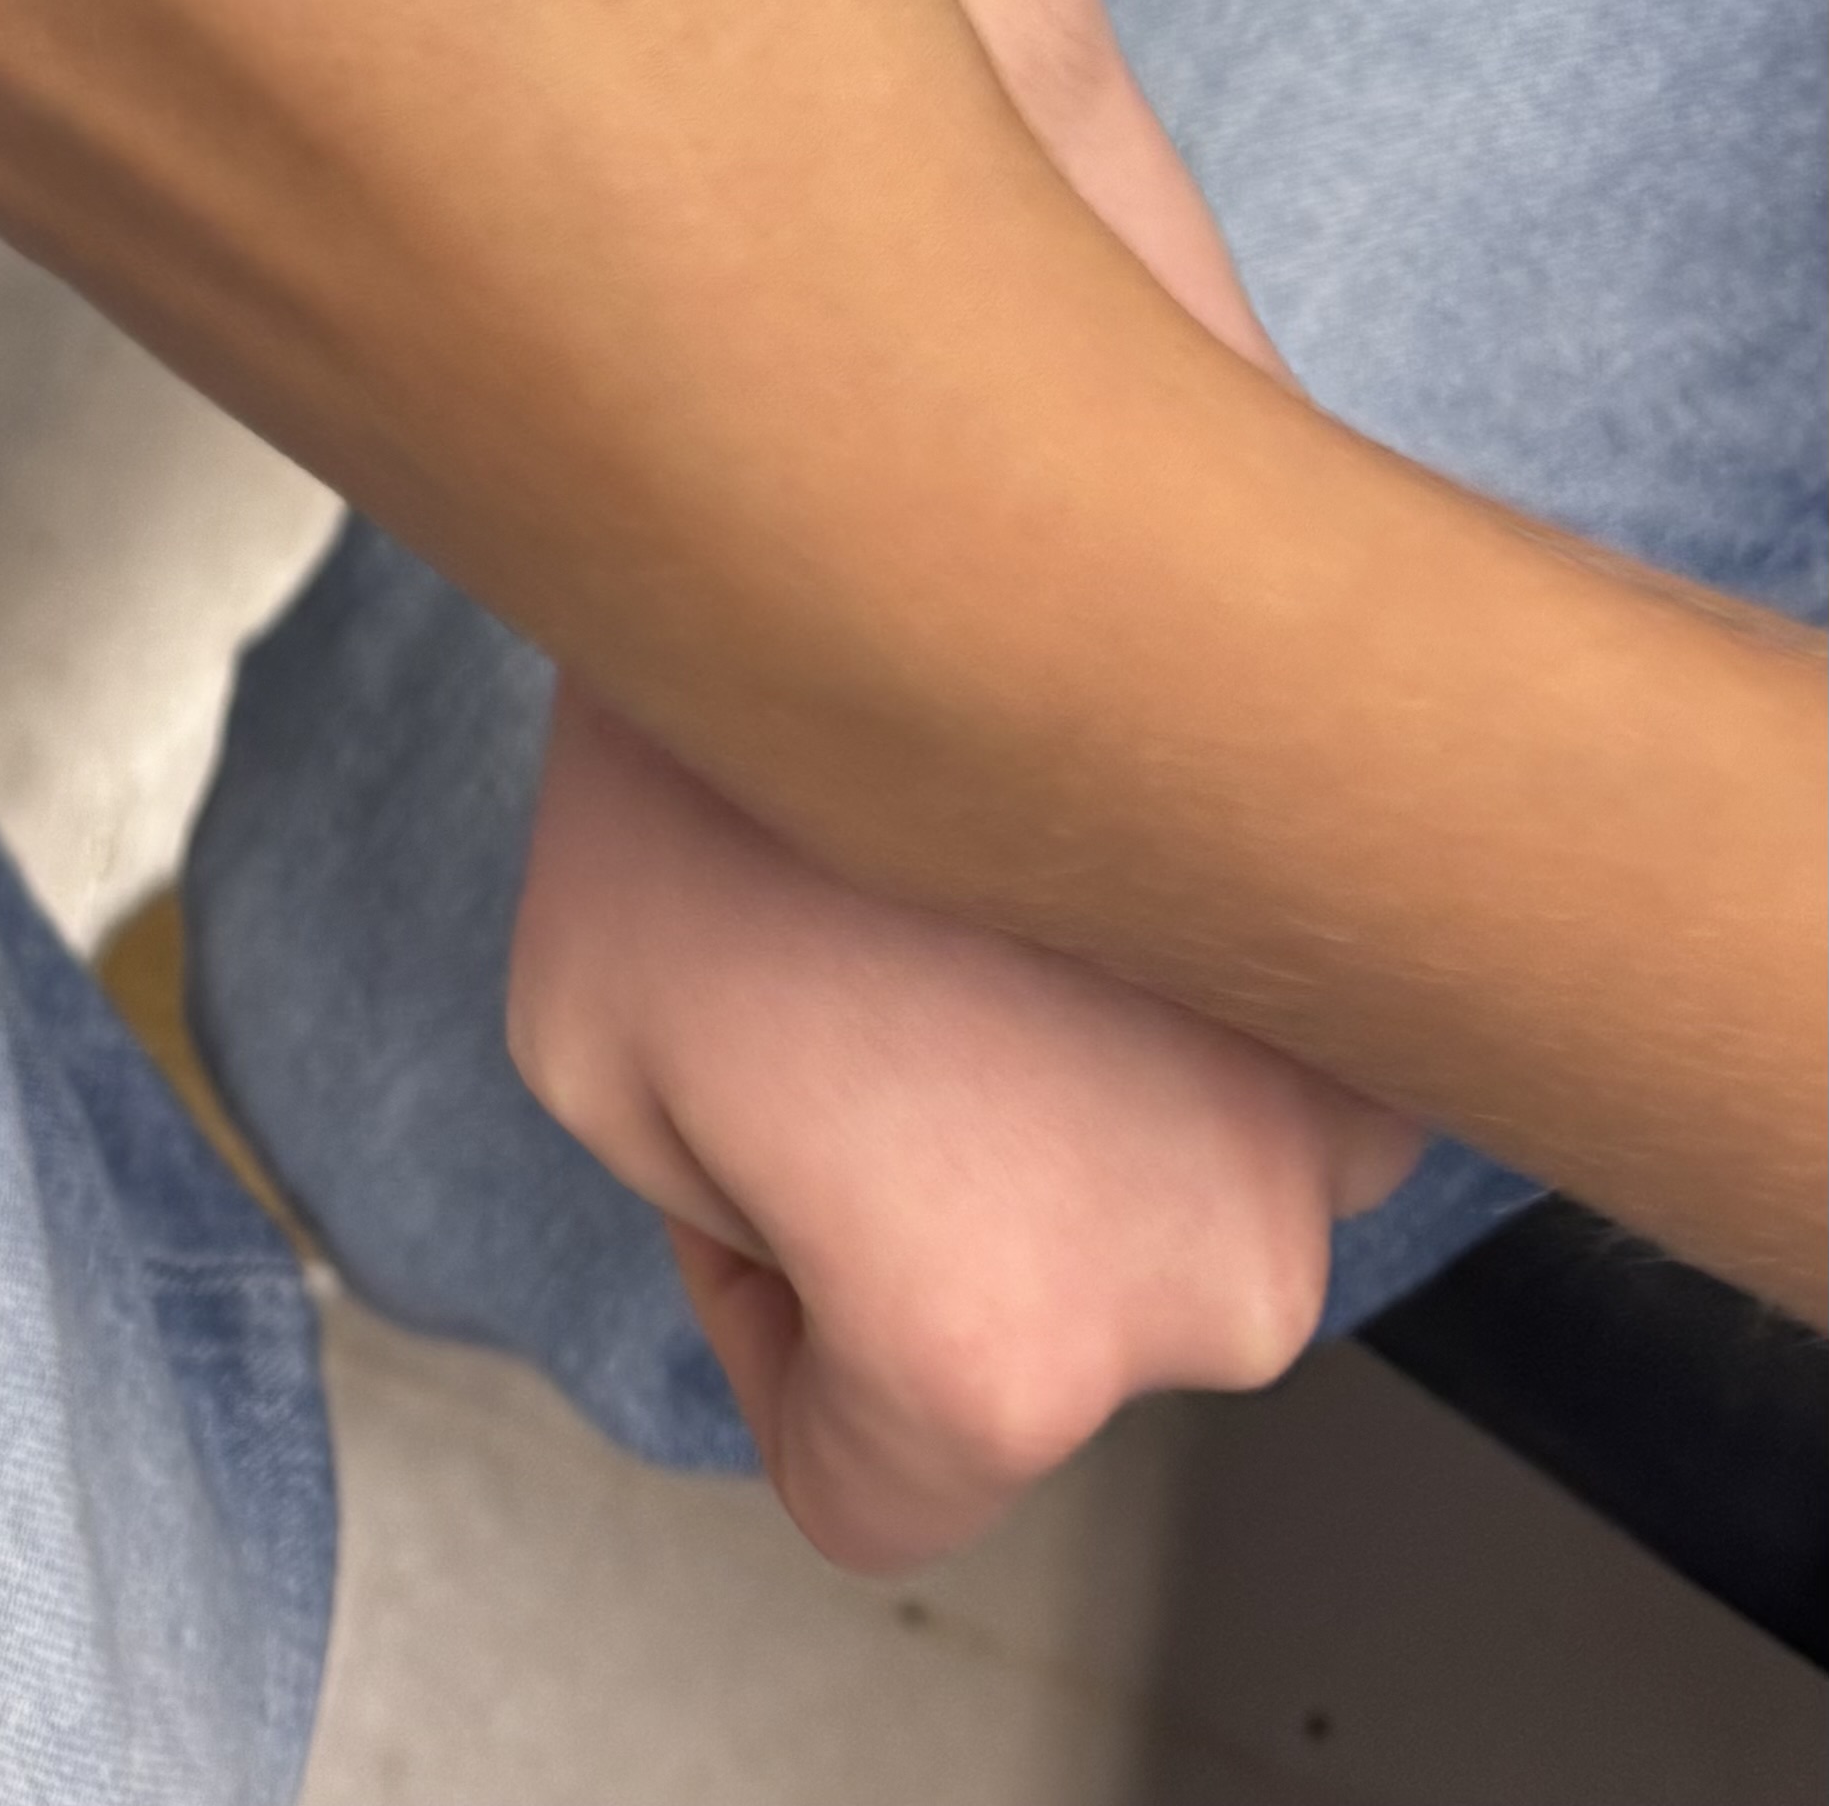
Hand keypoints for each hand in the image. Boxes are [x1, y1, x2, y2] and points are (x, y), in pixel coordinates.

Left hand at [511, 682, 1407, 1572]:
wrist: (904, 494)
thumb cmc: (719, 759)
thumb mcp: (590, 1050)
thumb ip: (723, 1219)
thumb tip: (831, 1228)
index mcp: (995, 1360)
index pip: (866, 1484)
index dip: (759, 1322)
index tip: (742, 1154)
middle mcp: (1212, 1294)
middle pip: (1030, 1337)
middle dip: (927, 1205)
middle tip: (847, 978)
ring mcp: (1331, 1151)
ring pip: (1155, 1205)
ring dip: (1072, 1107)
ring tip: (963, 901)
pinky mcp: (1387, 1002)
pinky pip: (1255, 1081)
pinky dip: (1179, 1002)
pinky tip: (1077, 857)